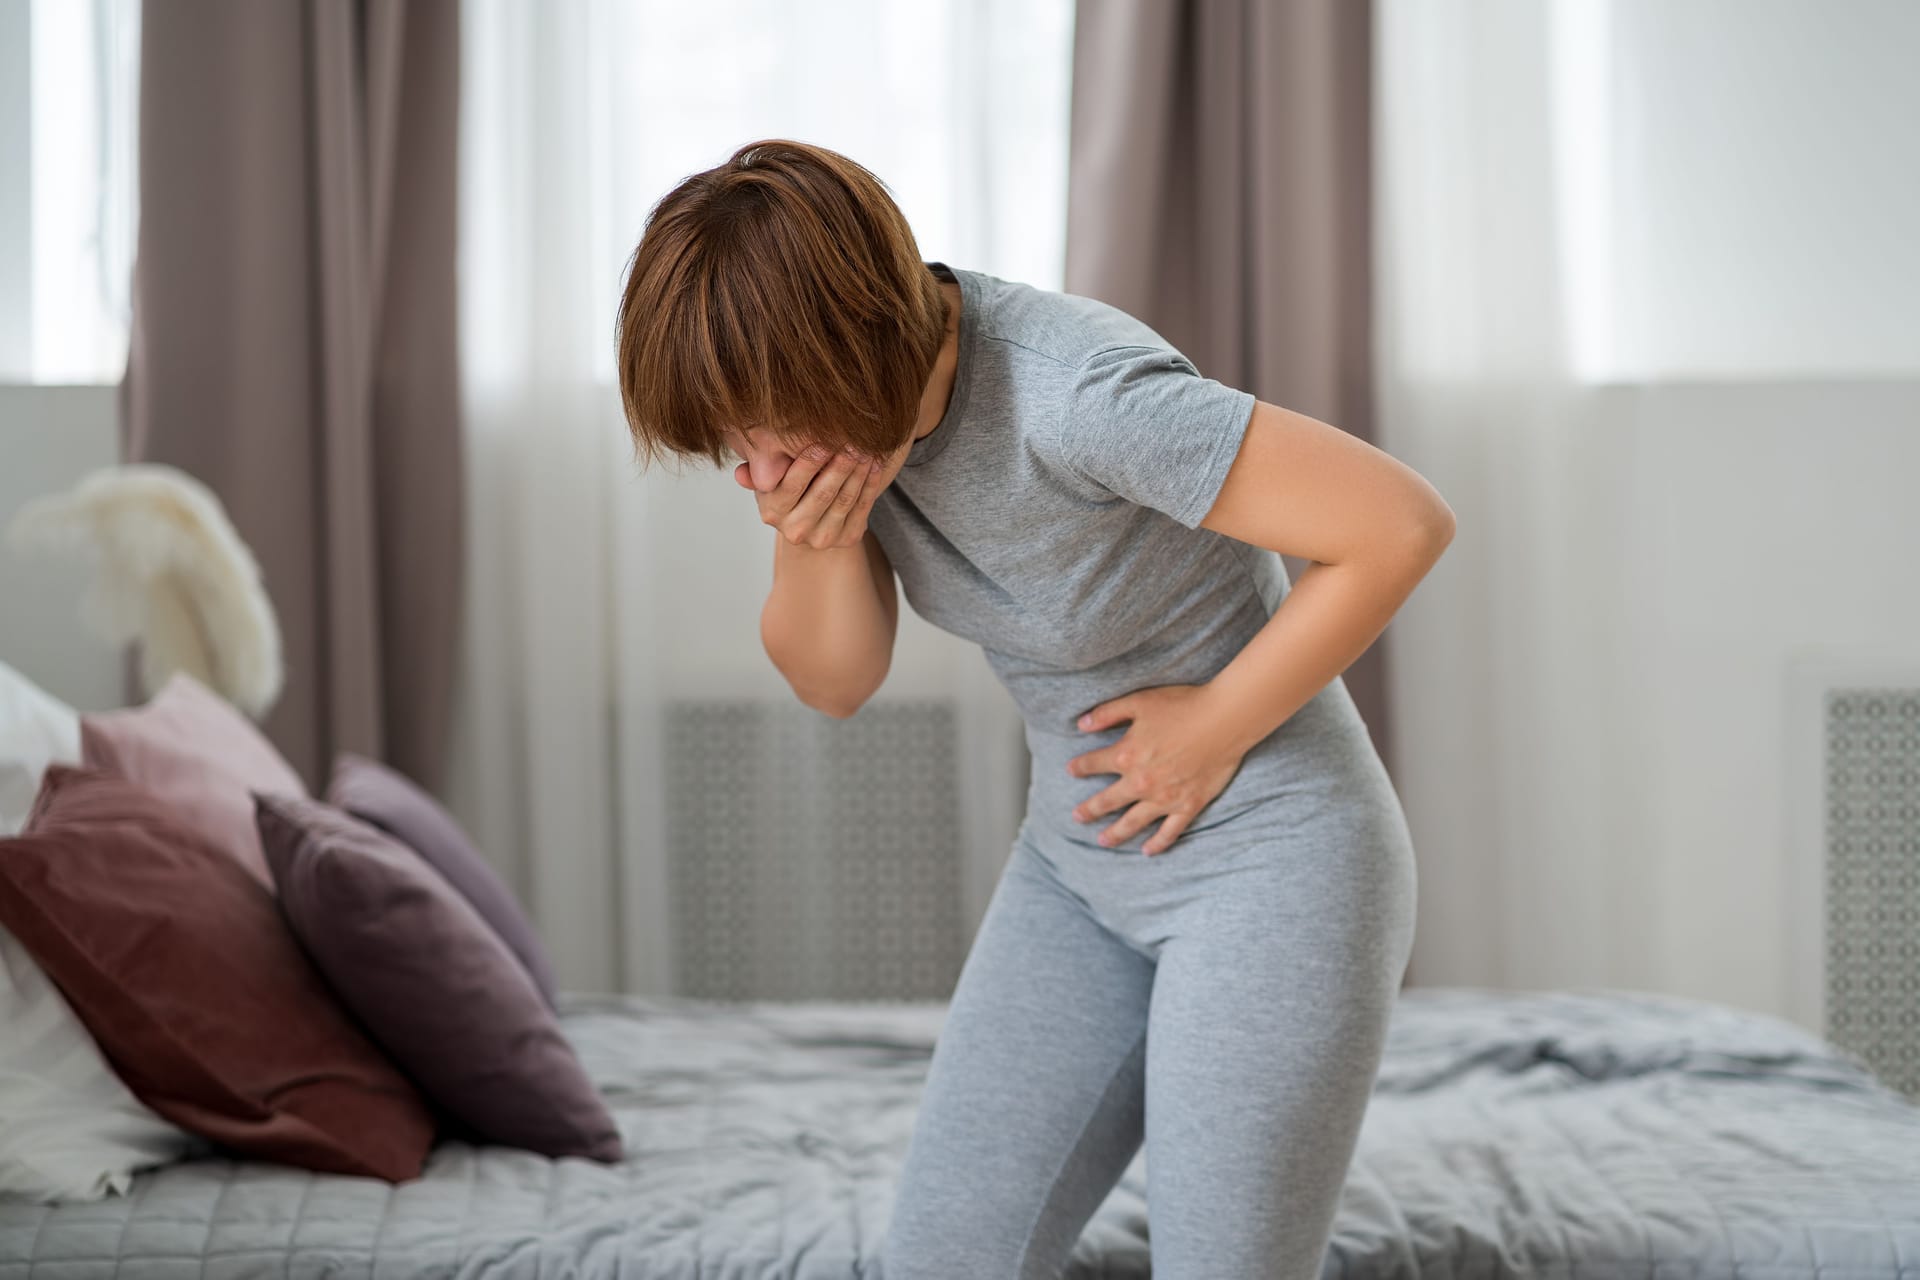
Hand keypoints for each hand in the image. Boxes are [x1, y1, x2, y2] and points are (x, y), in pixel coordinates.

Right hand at [736, 444, 886, 549]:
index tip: (824, 440)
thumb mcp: (769, 478)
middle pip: (822, 493)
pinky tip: (875, 464)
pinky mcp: (848, 538)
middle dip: (839, 465)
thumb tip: (741, 474)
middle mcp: (796, 530)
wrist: (811, 522)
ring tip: (865, 448)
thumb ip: (756, 471)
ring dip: (858, 472)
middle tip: (852, 441)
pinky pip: (862, 507)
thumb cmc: (788, 488)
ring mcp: (823, 538)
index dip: (810, 462)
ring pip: (845, 499)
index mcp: (773, 512)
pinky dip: (870, 484)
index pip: (793, 485)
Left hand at [1065, 683, 1250, 854]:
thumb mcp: (1139, 702)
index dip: (1079, 767)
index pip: (1093, 764)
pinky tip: (1147, 851)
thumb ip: (1107, 713)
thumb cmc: (1183, 705)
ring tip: (1102, 841)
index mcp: (1126, 755)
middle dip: (1089, 810)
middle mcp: (1141, 782)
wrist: (1225, 720)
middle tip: (1077, 817)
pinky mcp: (1188, 806)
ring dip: (1115, 834)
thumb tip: (1081, 724)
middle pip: (1107, 801)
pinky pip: (1169, 831)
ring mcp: (1164, 798)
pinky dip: (1157, 843)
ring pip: (1132, 823)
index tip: (1071, 770)